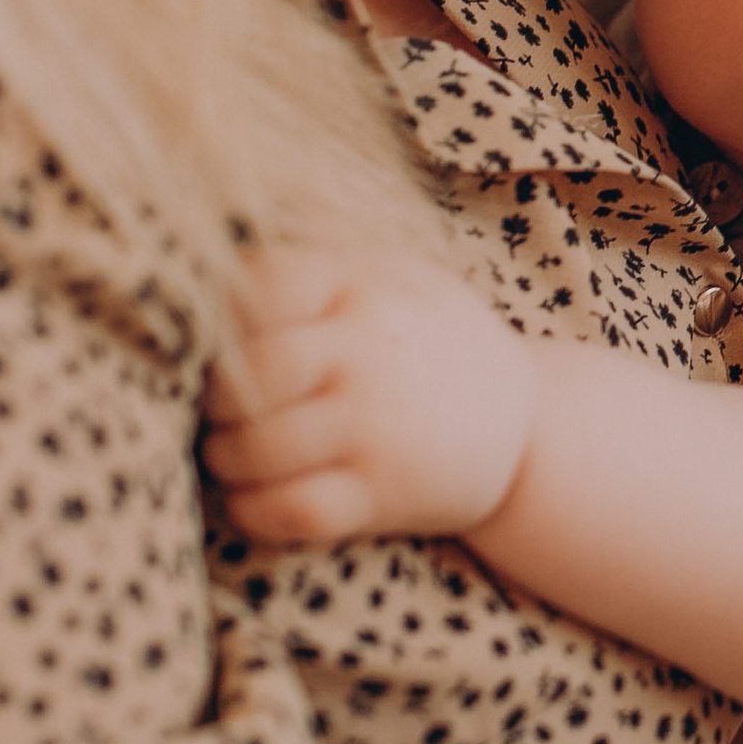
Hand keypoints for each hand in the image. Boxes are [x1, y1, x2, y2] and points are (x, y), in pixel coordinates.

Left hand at [201, 242, 532, 547]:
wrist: (528, 425)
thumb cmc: (435, 342)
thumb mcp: (397, 274)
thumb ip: (323, 254)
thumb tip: (224, 233)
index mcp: (364, 285)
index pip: (257, 289)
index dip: (218, 320)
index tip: (216, 343)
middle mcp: (369, 349)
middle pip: (243, 376)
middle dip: (214, 401)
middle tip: (216, 410)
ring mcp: (377, 424)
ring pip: (256, 447)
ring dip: (224, 459)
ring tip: (229, 454)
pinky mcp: (386, 491)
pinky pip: (289, 509)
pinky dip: (254, 510)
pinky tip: (254, 499)